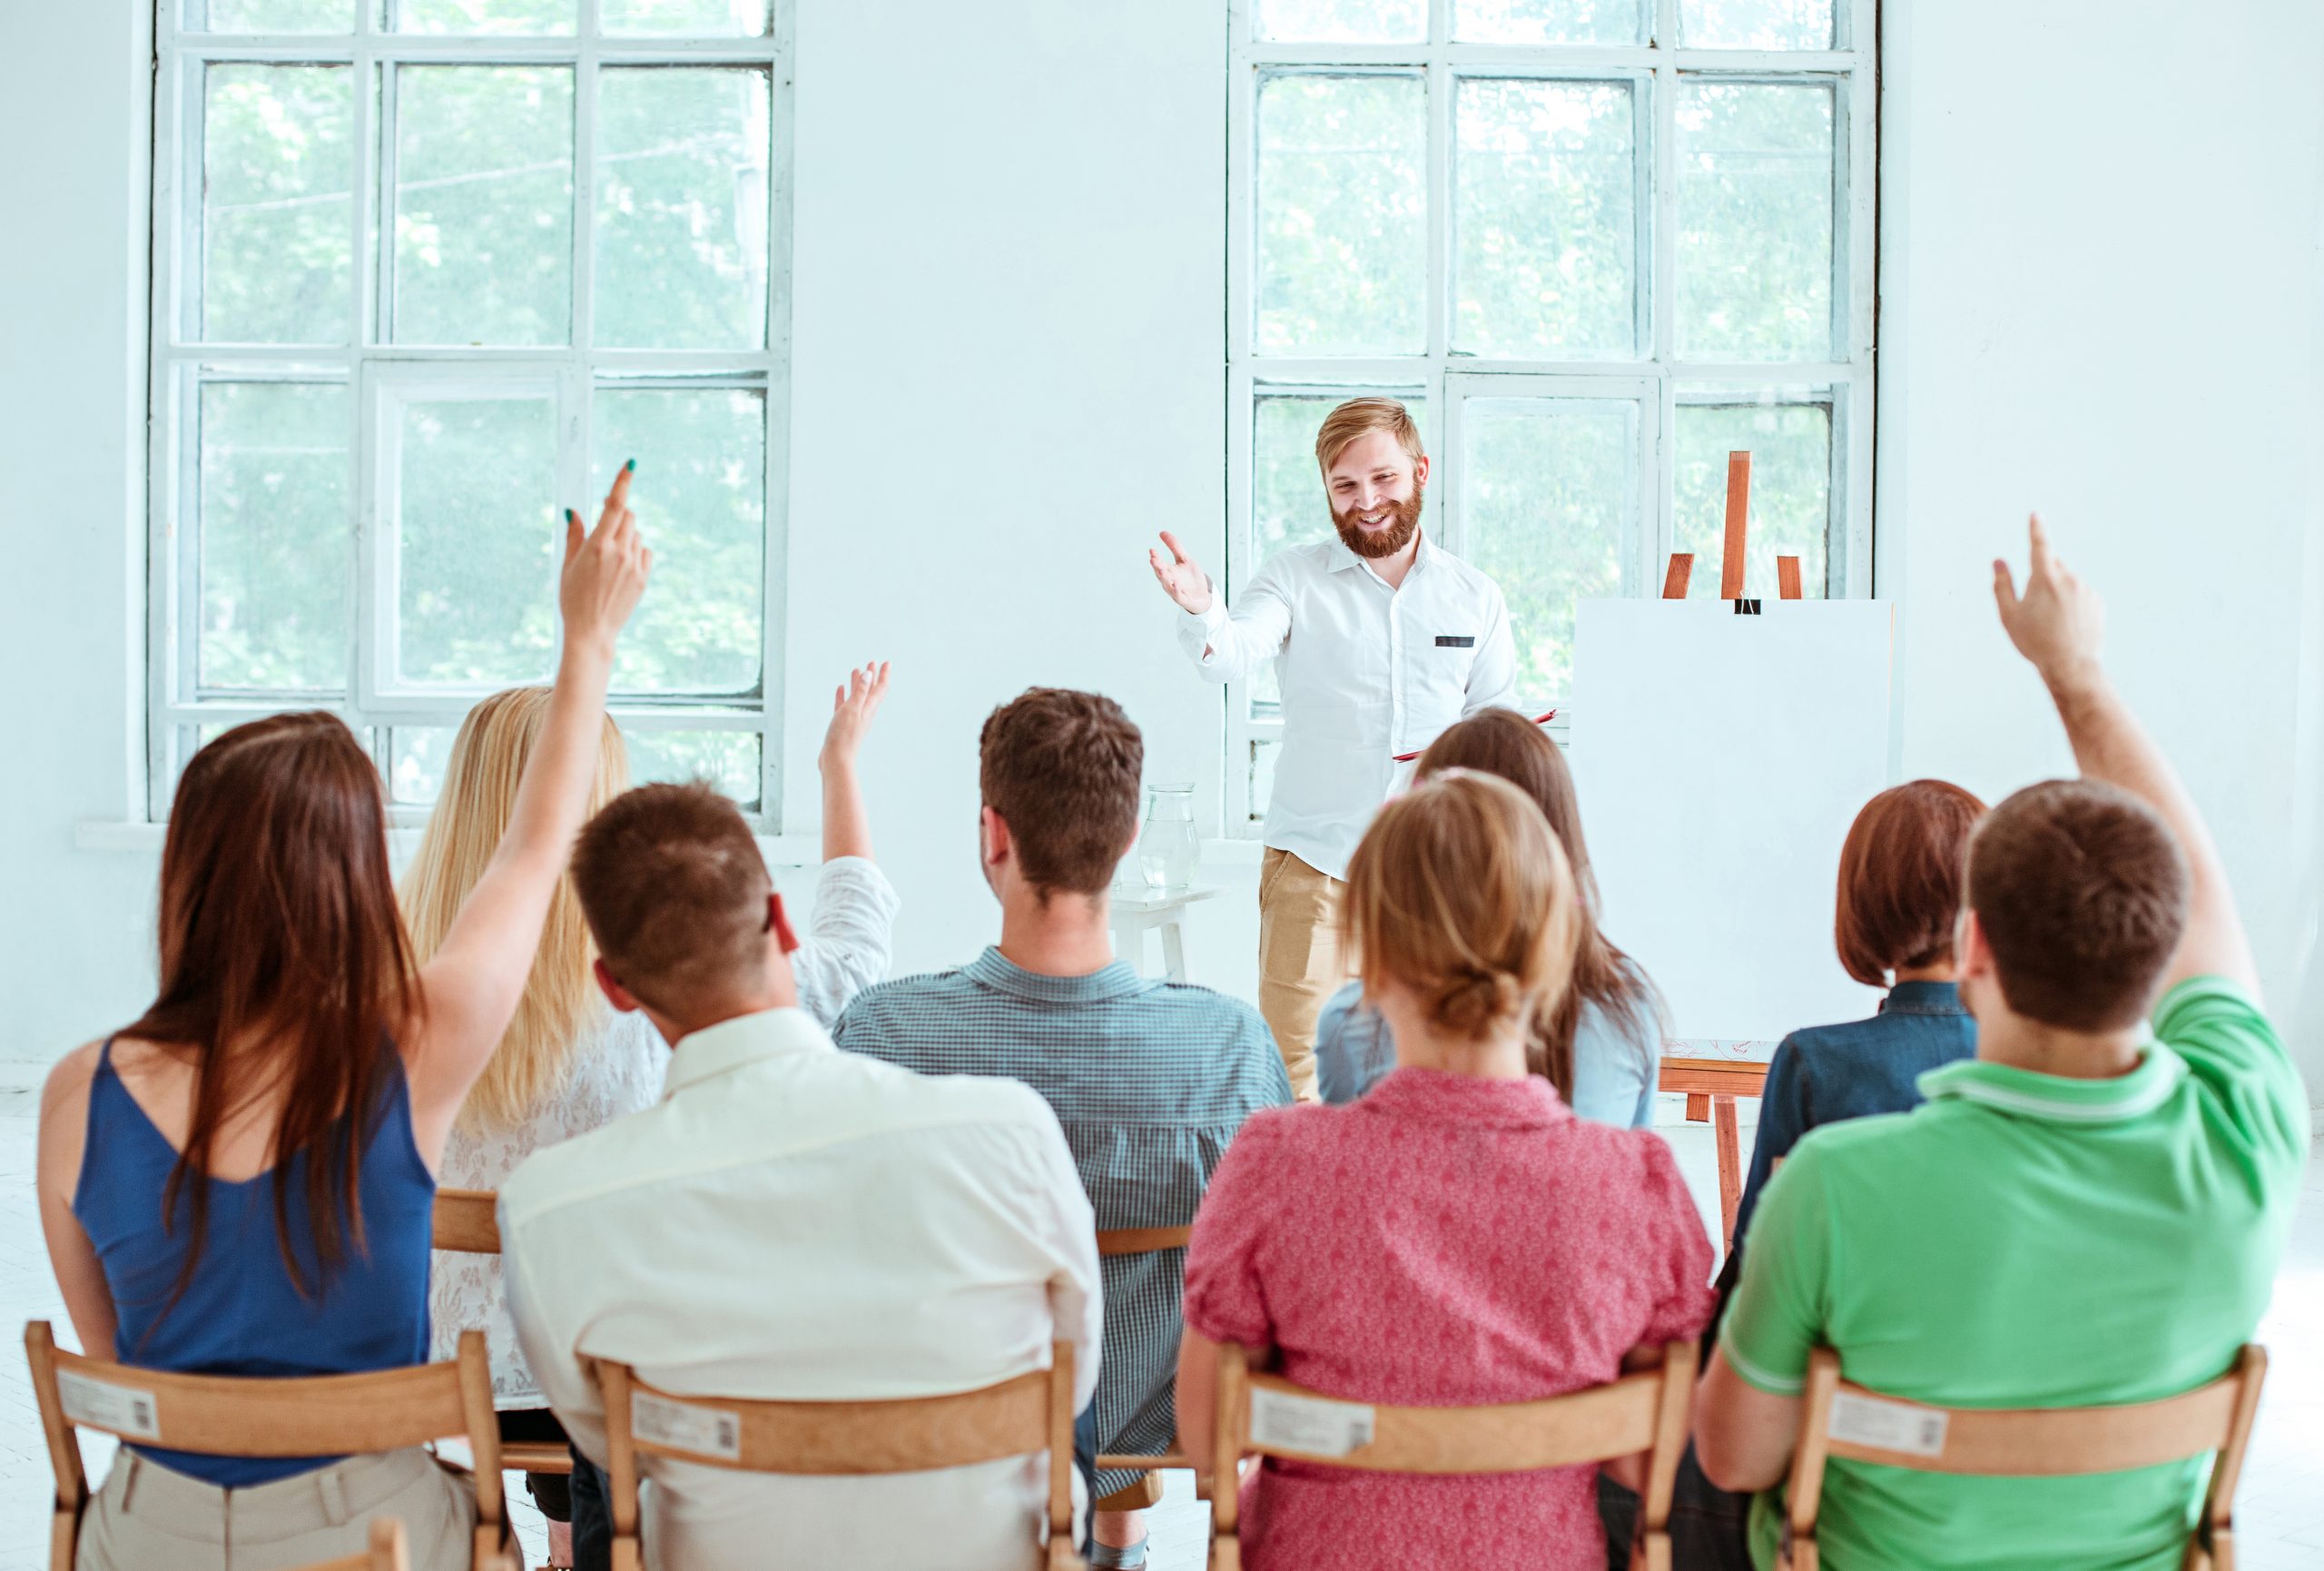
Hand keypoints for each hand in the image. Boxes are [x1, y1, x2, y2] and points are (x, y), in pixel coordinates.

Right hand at [561, 462, 651, 660]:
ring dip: (625, 535)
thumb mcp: (567, 564)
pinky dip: (636, 550)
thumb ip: (574, 535)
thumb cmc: (572, 598)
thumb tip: (574, 511)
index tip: (631, 464)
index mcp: (598, 545)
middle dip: (619, 513)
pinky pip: (645, 551)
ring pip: (636, 534)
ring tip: (608, 557)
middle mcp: (620, 552)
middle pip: (629, 516)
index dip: (622, 482)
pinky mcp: (644, 578)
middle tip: (606, 521)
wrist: (591, 632)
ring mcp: (635, 565)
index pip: (615, 505)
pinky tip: (623, 565)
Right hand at [819, 661, 890, 772]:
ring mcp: (853, 719)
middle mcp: (863, 713)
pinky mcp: (842, 724)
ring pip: (857, 696)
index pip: (880, 688)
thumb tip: (869, 674)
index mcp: (868, 709)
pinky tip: (840, 689)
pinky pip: (844, 705)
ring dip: (858, 683)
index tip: (887, 662)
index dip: (884, 674)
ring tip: (856, 670)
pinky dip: (844, 695)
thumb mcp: (852, 709)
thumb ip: (860, 691)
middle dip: (872, 676)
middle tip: (873, 662)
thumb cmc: (843, 736)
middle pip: (871, 690)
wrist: (835, 760)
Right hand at [1148, 531, 1213, 614]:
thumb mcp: (1184, 559)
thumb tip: (1162, 533)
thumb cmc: (1191, 578)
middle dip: (1157, 567)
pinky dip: (1176, 592)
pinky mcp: (1184, 600)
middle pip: (1161, 574)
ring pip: (1168, 585)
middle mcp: (1170, 581)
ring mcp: (1176, 591)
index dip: (1156, 557)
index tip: (1152, 550)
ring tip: (1161, 570)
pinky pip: (1179, 596)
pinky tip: (1175, 586)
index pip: (1159, 563)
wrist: (1204, 595)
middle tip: (1153, 560)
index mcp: (1169, 571)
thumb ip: (1174, 546)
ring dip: (1164, 578)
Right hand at [1993, 514, 2103, 691]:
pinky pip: (2081, 594)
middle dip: (2042, 577)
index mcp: (2045, 578)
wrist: (2071, 665)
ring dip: (2057, 593)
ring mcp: (2086, 589)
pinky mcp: (2097, 602)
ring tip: (2052, 622)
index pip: (2040, 545)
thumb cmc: (2035, 641)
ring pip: (2067, 582)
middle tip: (2034, 607)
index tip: (2036, 515)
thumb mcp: (2009, 615)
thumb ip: (2002, 585)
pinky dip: (2072, 603)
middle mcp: (2069, 578)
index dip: (2036, 529)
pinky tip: (2067, 625)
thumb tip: (1999, 562)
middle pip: (2052, 566)